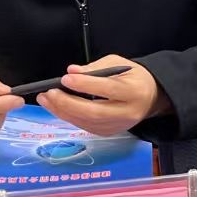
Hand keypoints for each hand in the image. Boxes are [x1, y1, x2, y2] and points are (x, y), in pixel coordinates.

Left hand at [38, 55, 169, 134]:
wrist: (150, 97)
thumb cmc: (132, 77)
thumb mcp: (118, 63)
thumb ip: (95, 67)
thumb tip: (72, 71)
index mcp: (134, 92)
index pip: (107, 89)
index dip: (85, 85)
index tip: (65, 78)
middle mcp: (128, 113)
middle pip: (94, 112)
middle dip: (68, 103)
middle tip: (49, 93)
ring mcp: (118, 126)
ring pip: (86, 122)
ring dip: (62, 111)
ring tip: (46, 99)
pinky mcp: (109, 132)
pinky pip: (85, 126)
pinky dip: (69, 117)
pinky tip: (57, 107)